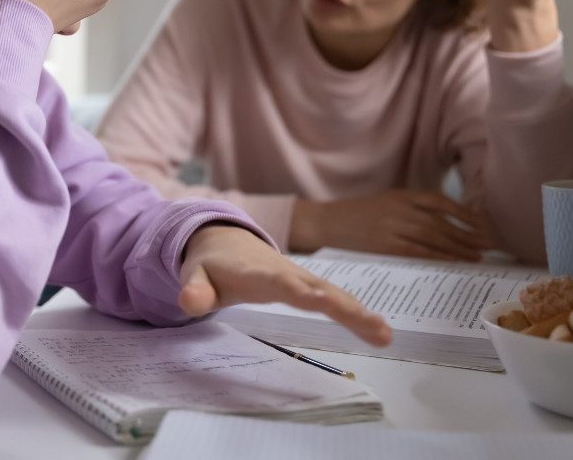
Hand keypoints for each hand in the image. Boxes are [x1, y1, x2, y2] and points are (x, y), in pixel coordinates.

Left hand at [179, 225, 390, 345]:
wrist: (224, 238)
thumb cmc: (211, 264)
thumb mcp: (195, 276)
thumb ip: (194, 289)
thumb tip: (188, 303)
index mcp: (256, 273)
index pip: (279, 283)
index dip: (297, 291)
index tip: (319, 302)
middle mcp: (285, 272)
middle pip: (317, 288)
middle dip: (343, 305)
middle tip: (371, 325)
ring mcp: (300, 277)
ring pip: (333, 292)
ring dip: (358, 312)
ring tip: (384, 334)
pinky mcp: (309, 284)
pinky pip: (336, 297)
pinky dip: (357, 312)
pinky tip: (380, 331)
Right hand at [288, 190, 494, 261]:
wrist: (325, 223)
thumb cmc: (356, 215)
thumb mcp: (385, 203)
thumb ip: (411, 209)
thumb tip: (447, 224)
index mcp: (400, 195)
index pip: (441, 202)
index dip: (466, 213)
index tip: (484, 224)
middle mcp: (399, 208)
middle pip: (442, 222)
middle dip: (469, 234)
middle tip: (490, 245)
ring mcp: (392, 227)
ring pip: (434, 238)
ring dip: (459, 248)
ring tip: (477, 256)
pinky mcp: (385, 245)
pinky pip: (419, 252)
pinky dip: (439, 257)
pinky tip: (453, 262)